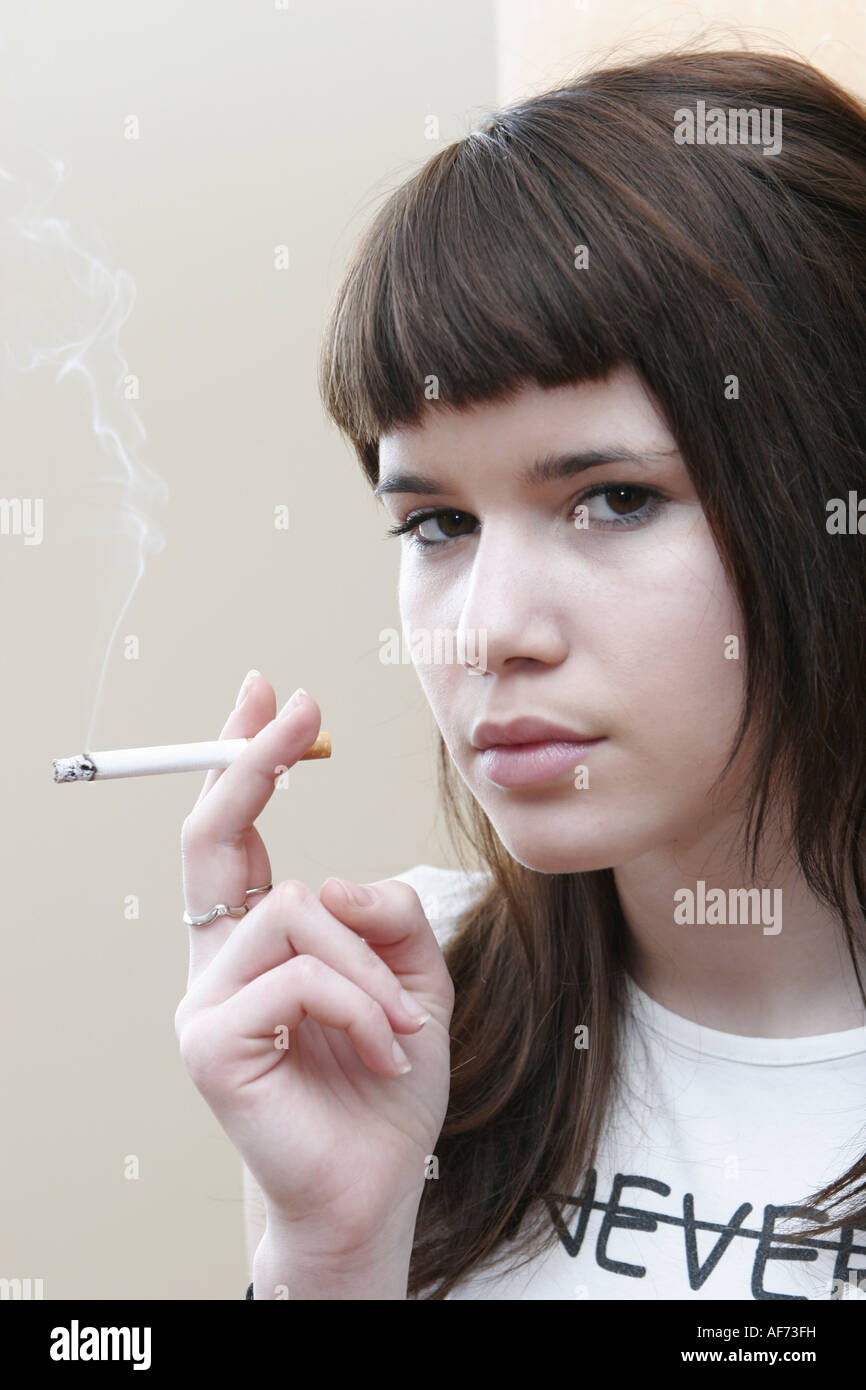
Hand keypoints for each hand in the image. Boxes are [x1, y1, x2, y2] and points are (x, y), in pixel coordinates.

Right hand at [174, 672, 453, 1252]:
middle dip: (251, 762)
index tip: (269, 696)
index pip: (236, 835)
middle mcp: (219, 963)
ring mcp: (205, 1004)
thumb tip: (336, 884)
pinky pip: (296, 976)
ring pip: (291, 911)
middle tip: (294, 709)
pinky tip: (384, 1049)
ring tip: (403, 1024)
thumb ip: (386, 915)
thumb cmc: (388, 1081)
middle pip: (212, 840)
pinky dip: (360, 1003)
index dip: (246, 761)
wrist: (378, 1188)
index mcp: (260, 942)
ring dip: (369, 963)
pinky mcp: (210, 1045)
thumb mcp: (414, 977)